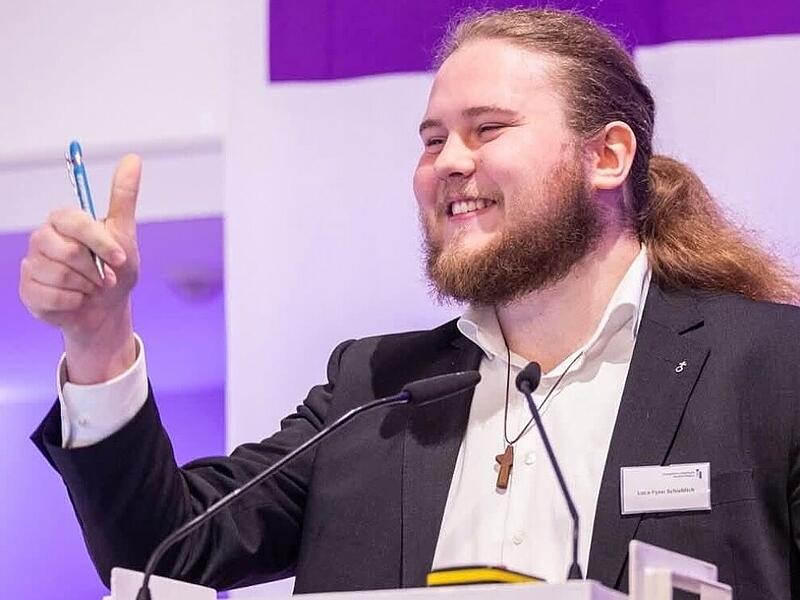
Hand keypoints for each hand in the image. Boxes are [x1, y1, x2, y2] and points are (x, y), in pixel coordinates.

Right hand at [19, 155, 142, 382]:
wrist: (107, 309)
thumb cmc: (115, 270)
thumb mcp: (125, 233)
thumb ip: (124, 197)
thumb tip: (133, 158)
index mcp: (64, 220)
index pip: (74, 221)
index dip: (99, 242)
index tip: (119, 257)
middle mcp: (42, 238)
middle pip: (66, 251)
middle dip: (94, 269)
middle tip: (104, 276)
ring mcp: (32, 264)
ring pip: (59, 275)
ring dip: (85, 287)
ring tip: (91, 287)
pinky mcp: (27, 289)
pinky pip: (51, 297)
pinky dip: (73, 302)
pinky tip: (77, 300)